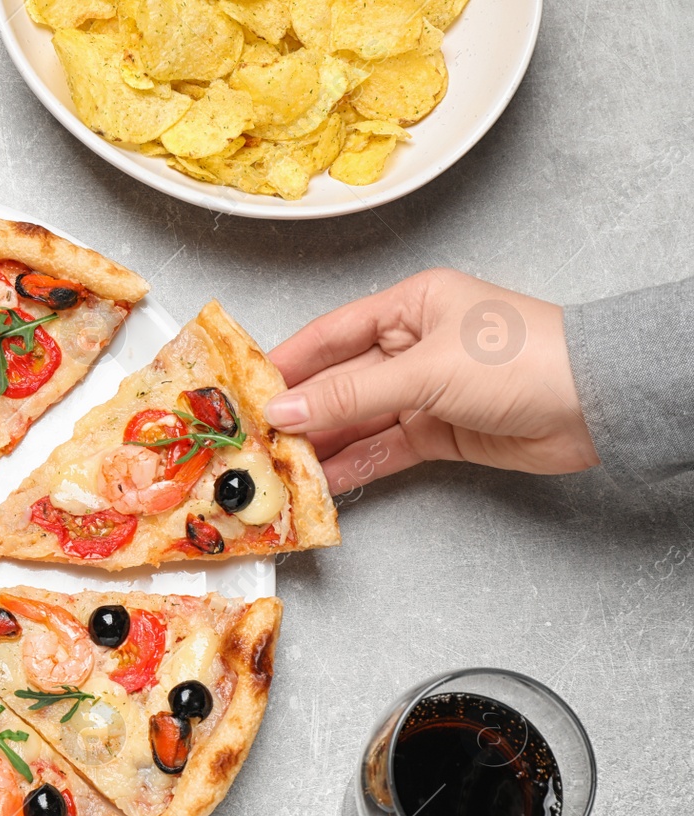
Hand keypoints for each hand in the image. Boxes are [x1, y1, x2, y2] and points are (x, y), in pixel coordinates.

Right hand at [262, 268, 599, 492]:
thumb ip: (351, 394)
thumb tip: (286, 409)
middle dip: (300, 412)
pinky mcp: (441, 432)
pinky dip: (357, 465)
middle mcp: (413, 345)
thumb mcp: (425, 371)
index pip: (330, 334)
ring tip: (280, 467)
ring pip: (359, 420)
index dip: (287, 362)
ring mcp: (426, 392)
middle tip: (255, 438)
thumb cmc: (522, 358)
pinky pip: (385, 449)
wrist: (599, 402)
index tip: (245, 390)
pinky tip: (324, 481)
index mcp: (410, 306)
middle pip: (340, 381)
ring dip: (323, 444)